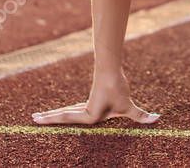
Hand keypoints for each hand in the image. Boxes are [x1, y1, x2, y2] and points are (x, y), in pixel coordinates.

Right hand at [32, 69, 159, 124]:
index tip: (36, 118)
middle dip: (48, 118)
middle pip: (62, 115)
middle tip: (32, 119)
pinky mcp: (90, 101)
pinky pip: (72, 110)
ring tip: (37, 116)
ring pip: (66, 112)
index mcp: (90, 115)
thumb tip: (157, 119)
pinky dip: (63, 113)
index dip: (51, 119)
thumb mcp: (129, 106)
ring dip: (53, 115)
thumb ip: (140, 115)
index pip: (67, 118)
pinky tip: (58, 114)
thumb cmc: (118, 88)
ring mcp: (86, 105)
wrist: (111, 69)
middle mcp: (85, 111)